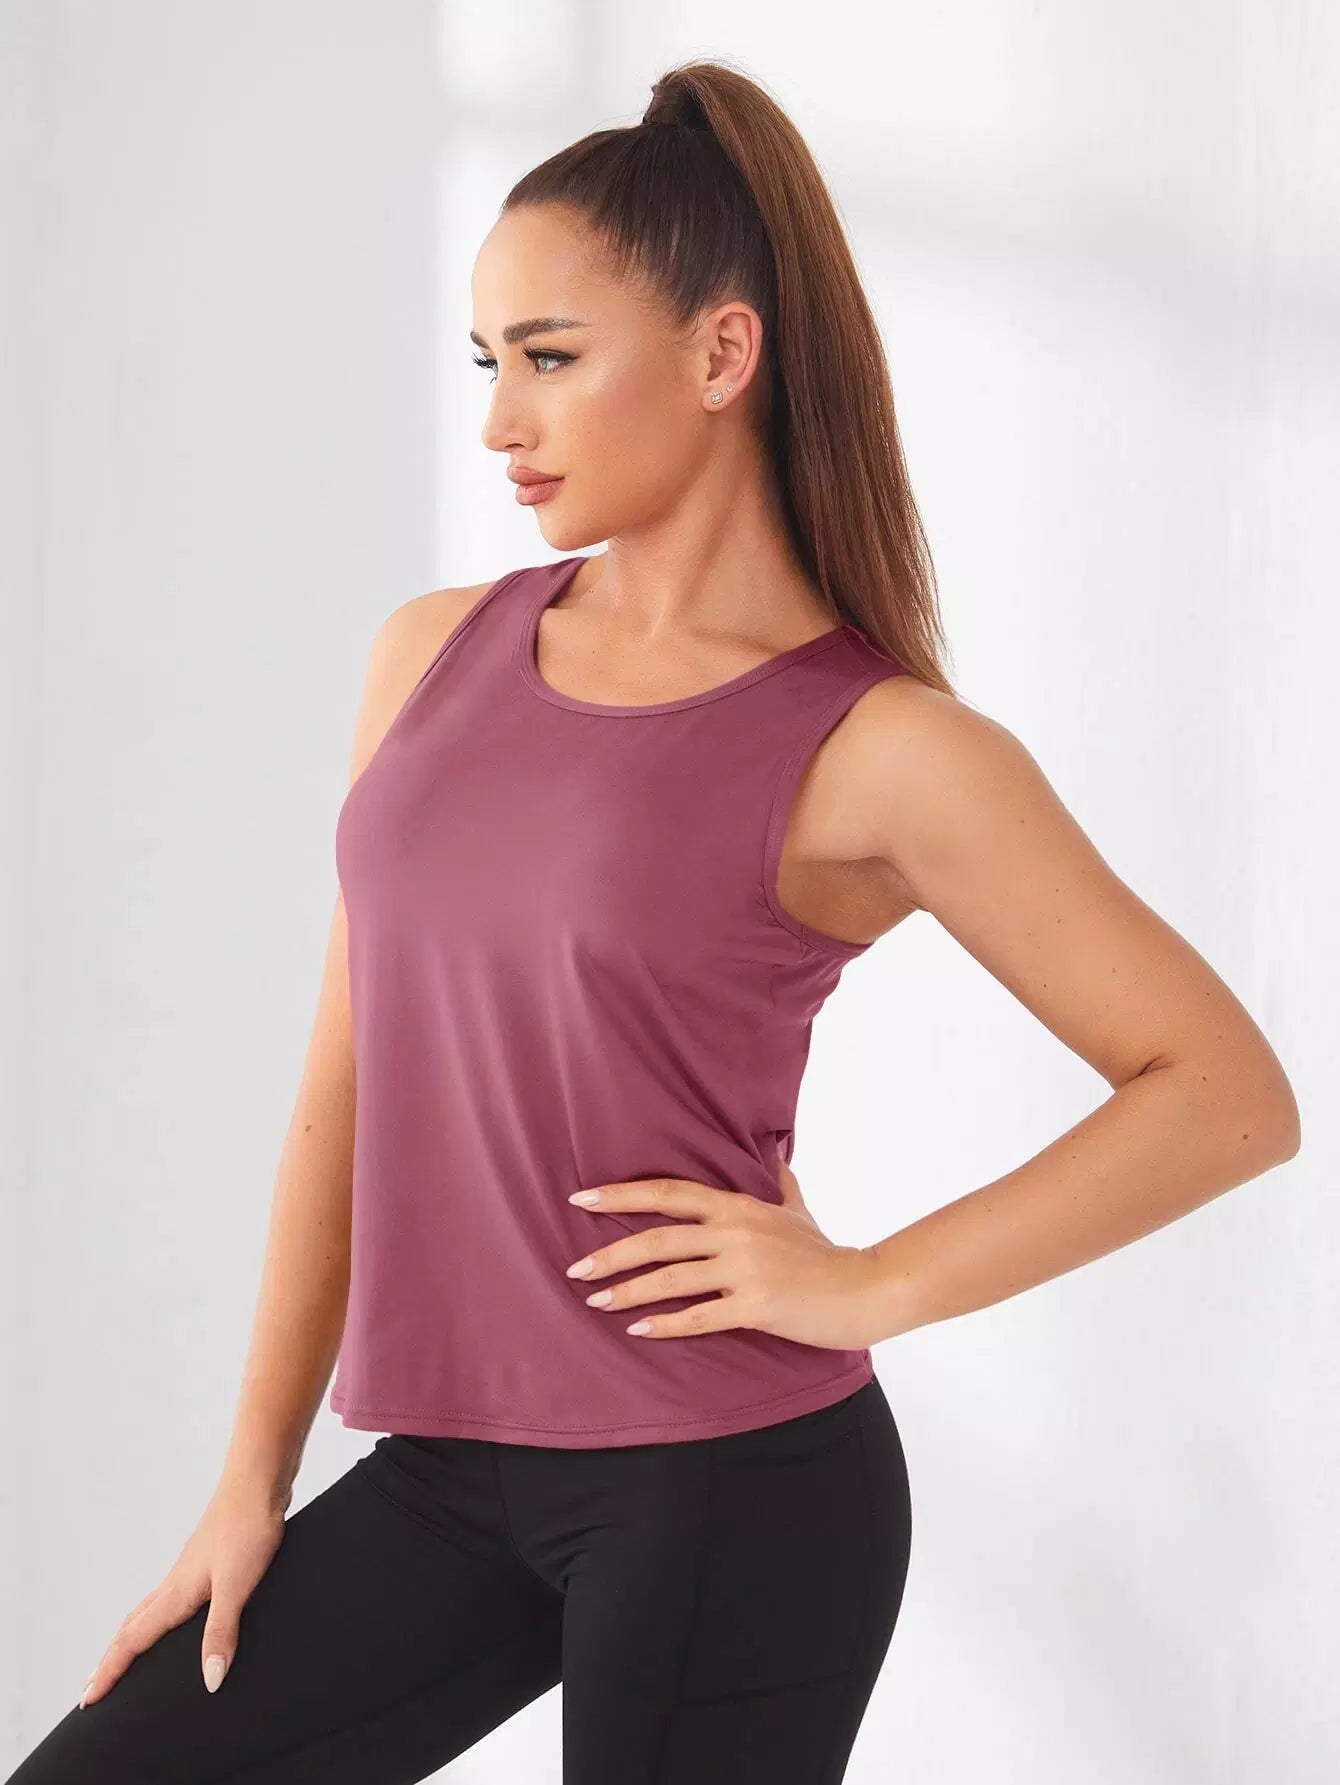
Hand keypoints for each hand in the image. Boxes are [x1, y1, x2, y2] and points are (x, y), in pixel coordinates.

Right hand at [78, 1476, 287, 1708]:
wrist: (259, 1480)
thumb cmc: (248, 1527)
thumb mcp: (237, 1586)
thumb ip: (221, 1632)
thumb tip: (210, 1680)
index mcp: (176, 1593)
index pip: (132, 1641)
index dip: (110, 1671)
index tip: (87, 1700)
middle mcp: (176, 1582)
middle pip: (132, 1627)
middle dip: (112, 1658)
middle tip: (94, 1687)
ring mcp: (190, 1568)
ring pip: (149, 1609)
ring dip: (132, 1636)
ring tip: (125, 1656)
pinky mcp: (207, 1558)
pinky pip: (171, 1596)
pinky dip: (159, 1616)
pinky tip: (176, 1614)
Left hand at [564, 1158, 884, 1348]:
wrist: (866, 1289)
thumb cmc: (827, 1253)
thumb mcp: (798, 1208)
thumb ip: (779, 1183)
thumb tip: (776, 1154)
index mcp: (738, 1206)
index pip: (669, 1193)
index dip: (622, 1194)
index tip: (581, 1199)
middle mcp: (737, 1231)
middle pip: (659, 1237)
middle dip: (611, 1252)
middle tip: (575, 1269)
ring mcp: (747, 1268)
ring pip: (672, 1277)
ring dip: (628, 1290)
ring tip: (595, 1302)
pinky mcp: (757, 1305)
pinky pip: (700, 1316)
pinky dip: (666, 1324)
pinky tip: (638, 1330)